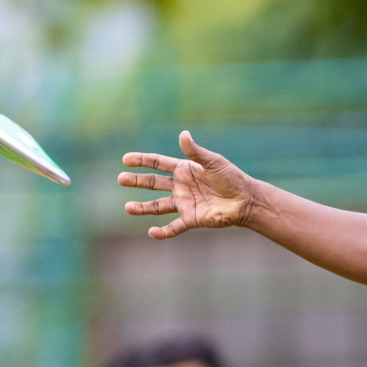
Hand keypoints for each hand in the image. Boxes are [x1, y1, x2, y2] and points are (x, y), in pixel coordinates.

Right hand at [120, 131, 255, 239]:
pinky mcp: (192, 219)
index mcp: (184, 170)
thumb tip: (183, 134)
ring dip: (143, 207)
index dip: (142, 160)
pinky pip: (174, 227)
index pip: (158, 163)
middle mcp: (181, 186)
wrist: (245, 200)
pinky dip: (163, 231)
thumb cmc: (232, 178)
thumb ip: (195, 152)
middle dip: (137, 181)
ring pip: (158, 206)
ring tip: (128, 207)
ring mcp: (185, 203)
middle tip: (120, 179)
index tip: (125, 159)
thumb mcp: (213, 162)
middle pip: (153, 183)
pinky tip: (152, 232)